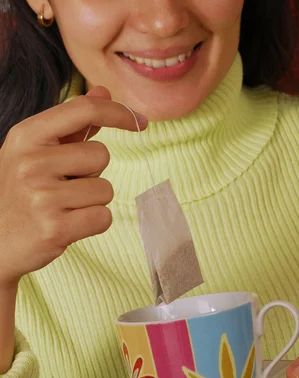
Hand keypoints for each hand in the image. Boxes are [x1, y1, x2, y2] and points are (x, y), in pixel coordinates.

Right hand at [0, 87, 147, 286]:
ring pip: (105, 190)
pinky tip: (70, 225)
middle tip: (64, 187)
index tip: (141, 122)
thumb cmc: (20, 194)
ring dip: (93, 201)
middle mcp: (32, 162)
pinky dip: (94, 223)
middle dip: (93, 173)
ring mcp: (43, 197)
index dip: (119, 112)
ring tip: (64, 207)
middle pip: (101, 155)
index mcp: (26, 136)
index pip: (83, 109)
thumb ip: (71, 125)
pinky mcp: (55, 228)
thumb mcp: (34, 152)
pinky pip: (103, 217)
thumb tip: (104, 92)